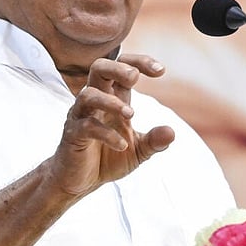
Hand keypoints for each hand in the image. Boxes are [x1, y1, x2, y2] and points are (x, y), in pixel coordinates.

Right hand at [48, 54, 174, 196]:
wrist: (81, 182)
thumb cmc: (108, 159)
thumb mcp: (138, 151)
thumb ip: (154, 141)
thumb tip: (172, 132)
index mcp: (112, 98)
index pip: (122, 67)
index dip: (140, 62)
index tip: (161, 71)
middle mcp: (95, 102)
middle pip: (98, 68)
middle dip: (118, 68)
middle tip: (135, 78)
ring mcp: (80, 116)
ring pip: (88, 95)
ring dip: (111, 102)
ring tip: (131, 114)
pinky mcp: (73, 135)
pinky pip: (86, 126)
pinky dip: (106, 134)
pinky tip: (122, 145)